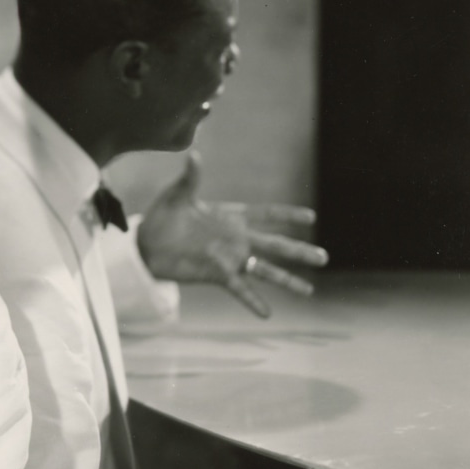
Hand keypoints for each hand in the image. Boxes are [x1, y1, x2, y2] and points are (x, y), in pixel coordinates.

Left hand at [136, 153, 328, 317]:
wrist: (146, 244)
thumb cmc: (162, 216)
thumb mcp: (177, 195)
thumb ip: (190, 178)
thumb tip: (194, 154)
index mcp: (230, 217)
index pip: (266, 214)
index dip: (286, 215)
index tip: (310, 217)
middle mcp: (236, 239)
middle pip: (275, 245)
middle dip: (299, 250)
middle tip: (324, 257)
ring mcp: (229, 259)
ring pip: (265, 270)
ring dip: (286, 280)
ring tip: (309, 291)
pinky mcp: (217, 275)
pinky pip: (240, 290)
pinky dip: (253, 301)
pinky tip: (267, 313)